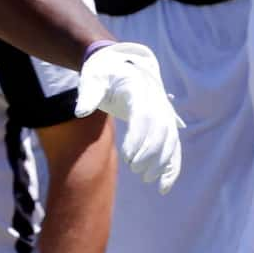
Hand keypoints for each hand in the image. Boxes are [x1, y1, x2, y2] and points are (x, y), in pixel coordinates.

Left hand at [74, 41, 182, 192]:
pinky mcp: (164, 124)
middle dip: (150, 153)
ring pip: (170, 141)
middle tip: (135, 169)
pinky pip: (172, 147)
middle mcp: (156, 103)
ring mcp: (163, 114)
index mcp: (139, 92)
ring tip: (146, 178)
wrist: (118, 65)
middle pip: (161, 132)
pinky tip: (164, 187)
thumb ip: (88, 94)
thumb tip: (81, 111)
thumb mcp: (92, 78)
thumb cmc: (102, 74)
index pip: (145, 118)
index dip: (139, 138)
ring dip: (162, 162)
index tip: (128, 156)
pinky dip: (171, 167)